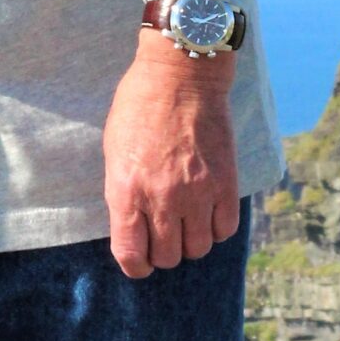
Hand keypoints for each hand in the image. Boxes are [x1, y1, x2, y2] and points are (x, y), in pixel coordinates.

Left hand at [103, 31, 241, 277]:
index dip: (135, 265)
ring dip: (191, 241)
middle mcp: (163, 197)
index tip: (139, 260)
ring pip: (198, 248)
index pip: (131, 255)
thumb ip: (122, 194)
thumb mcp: (113, 152)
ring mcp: (198, 192)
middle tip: (163, 233)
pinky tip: (208, 212)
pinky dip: (216, 228)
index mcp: (127, 190)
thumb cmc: (138, 108)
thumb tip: (132, 228)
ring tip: (186, 222)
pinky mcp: (225, 183)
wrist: (182, 75)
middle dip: (163, 251)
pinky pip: (225, 229)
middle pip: (168, 257)